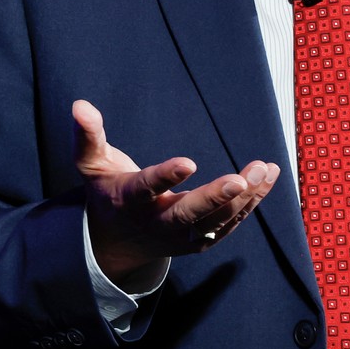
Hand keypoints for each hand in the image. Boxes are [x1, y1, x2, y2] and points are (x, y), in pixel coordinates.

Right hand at [73, 99, 279, 286]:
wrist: (116, 244)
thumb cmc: (107, 193)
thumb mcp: (90, 166)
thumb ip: (87, 136)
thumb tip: (80, 104)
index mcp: (130, 200)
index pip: (147, 188)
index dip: (166, 176)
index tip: (188, 162)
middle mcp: (157, 222)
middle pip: (189, 214)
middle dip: (215, 197)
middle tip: (240, 179)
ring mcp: (182, 236)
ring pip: (216, 221)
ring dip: (244, 197)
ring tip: (264, 169)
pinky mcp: (201, 241)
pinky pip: (230, 223)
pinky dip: (252, 202)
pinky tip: (269, 176)